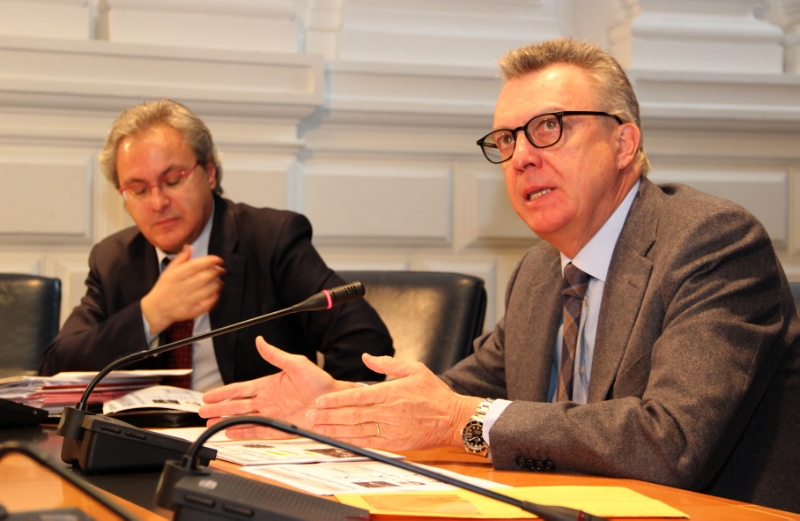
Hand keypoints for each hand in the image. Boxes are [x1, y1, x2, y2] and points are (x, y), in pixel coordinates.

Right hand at [140, 245, 223, 334]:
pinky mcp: (190, 312)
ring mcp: (186, 301)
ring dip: (217, 284)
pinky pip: (207, 304)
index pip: (195, 266)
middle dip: (216, 272)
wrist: (156, 309)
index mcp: (174, 276)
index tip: (218, 260)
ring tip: (219, 281)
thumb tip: (189, 247)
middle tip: (221, 270)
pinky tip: (216, 293)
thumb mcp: (168, 271)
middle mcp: (180, 288)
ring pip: (208, 290)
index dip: (209, 261)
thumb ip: (180, 259)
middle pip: (204, 277)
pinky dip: (214, 298)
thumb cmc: (164, 288)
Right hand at [198, 337, 356, 438]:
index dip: (224, 392)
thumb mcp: (296, 363)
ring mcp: (273, 415)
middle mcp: (268, 401)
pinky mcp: (281, 427)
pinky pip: (260, 431)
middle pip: (238, 405)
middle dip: (219, 408)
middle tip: (202, 412)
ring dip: (228, 421)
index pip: (241, 389)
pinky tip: (232, 433)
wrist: (335, 400)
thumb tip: (259, 341)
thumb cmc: (320, 381)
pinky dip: (245, 432)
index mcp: (269, 385)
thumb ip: (275, 355)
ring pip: (245, 419)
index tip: (209, 395)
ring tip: (211, 424)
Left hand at [307, 353, 482, 450]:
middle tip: (309, 416)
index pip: (358, 395)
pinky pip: (368, 443)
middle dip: (329, 416)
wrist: (454, 420)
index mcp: (392, 392)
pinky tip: (337, 441)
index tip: (320, 401)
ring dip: (335, 430)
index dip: (337, 400)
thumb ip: (388, 363)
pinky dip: (351, 442)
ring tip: (317, 428)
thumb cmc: (435, 394)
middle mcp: (389, 412)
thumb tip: (367, 357)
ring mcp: (391, 429)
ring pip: (357, 431)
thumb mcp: (415, 369)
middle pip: (353, 415)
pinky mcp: (395, 442)